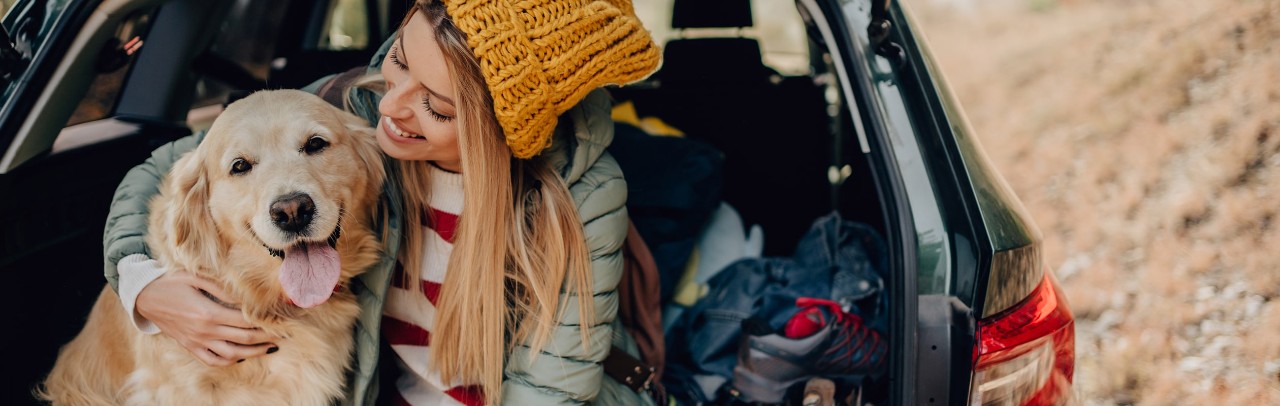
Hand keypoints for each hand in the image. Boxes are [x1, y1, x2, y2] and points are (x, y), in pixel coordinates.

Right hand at [136, 272, 277, 365]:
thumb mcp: (196, 278)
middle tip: (284, 334)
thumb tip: (247, 297)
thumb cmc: (172, 282)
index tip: (280, 319)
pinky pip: (213, 360)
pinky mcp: (190, 347)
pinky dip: (230, 360)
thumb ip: (223, 288)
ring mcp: (197, 342)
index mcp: (208, 312)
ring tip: (270, 347)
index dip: (265, 322)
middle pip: (243, 338)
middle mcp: (204, 331)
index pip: (245, 321)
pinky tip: (242, 356)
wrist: (145, 297)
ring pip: (231, 354)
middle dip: (266, 337)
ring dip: (253, 352)